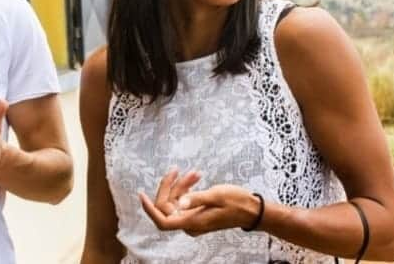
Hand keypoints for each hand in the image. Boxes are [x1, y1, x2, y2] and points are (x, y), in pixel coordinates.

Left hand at [138, 170, 260, 236]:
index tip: (142, 194)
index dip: (150, 209)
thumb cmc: (237, 202)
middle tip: (177, 169)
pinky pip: (184, 201)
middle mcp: (190, 223)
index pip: (162, 221)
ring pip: (175, 201)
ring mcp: (193, 219)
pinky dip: (187, 188)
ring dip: (180, 185)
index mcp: (192, 222)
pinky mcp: (196, 214)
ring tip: (194, 172)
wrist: (252, 210)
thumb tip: (179, 202)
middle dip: (170, 186)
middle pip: (167, 206)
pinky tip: (196, 177)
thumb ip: (196, 198)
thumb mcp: (217, 196)